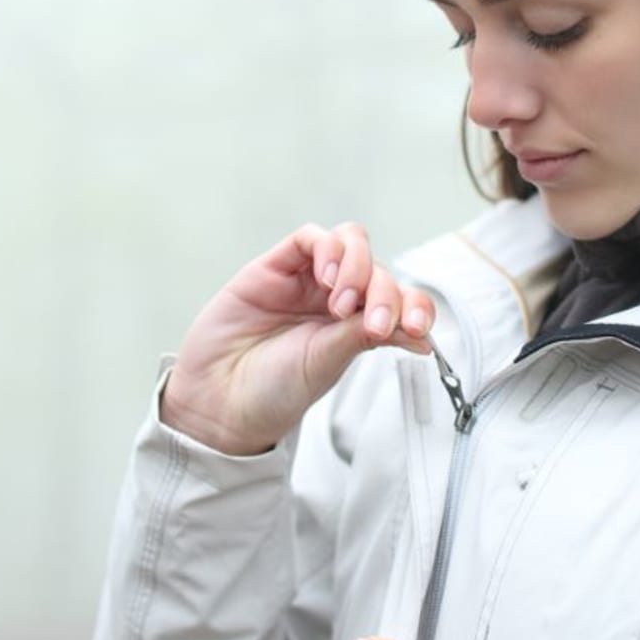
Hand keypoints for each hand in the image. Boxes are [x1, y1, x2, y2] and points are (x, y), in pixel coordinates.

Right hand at [163, 223, 437, 454]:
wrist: (219, 400)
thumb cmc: (272, 390)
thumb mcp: (329, 364)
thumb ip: (366, 335)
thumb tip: (420, 333)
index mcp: (356, 326)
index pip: (400, 299)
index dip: (416, 306)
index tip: (417, 327)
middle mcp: (335, 299)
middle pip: (379, 270)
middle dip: (386, 293)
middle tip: (377, 324)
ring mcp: (306, 280)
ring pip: (350, 243)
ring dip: (358, 267)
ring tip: (341, 305)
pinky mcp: (275, 266)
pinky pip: (310, 239)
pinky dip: (327, 250)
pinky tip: (326, 279)